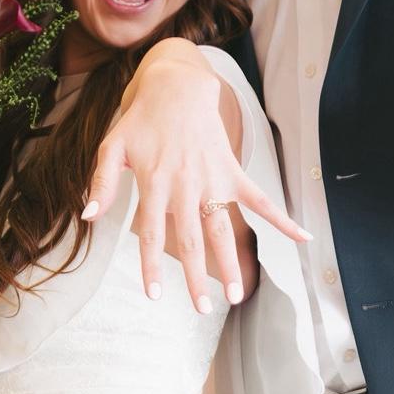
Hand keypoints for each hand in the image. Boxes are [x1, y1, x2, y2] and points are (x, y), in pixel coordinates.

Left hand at [81, 54, 309, 311]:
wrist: (177, 84)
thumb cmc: (141, 119)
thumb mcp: (112, 145)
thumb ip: (101, 181)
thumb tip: (89, 216)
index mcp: (155, 181)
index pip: (151, 231)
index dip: (152, 264)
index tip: (155, 295)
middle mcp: (186, 184)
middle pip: (191, 238)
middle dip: (197, 276)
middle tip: (203, 309)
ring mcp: (213, 179)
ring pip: (223, 228)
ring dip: (230, 262)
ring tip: (236, 294)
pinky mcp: (233, 172)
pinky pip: (260, 199)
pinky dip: (282, 218)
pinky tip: (303, 238)